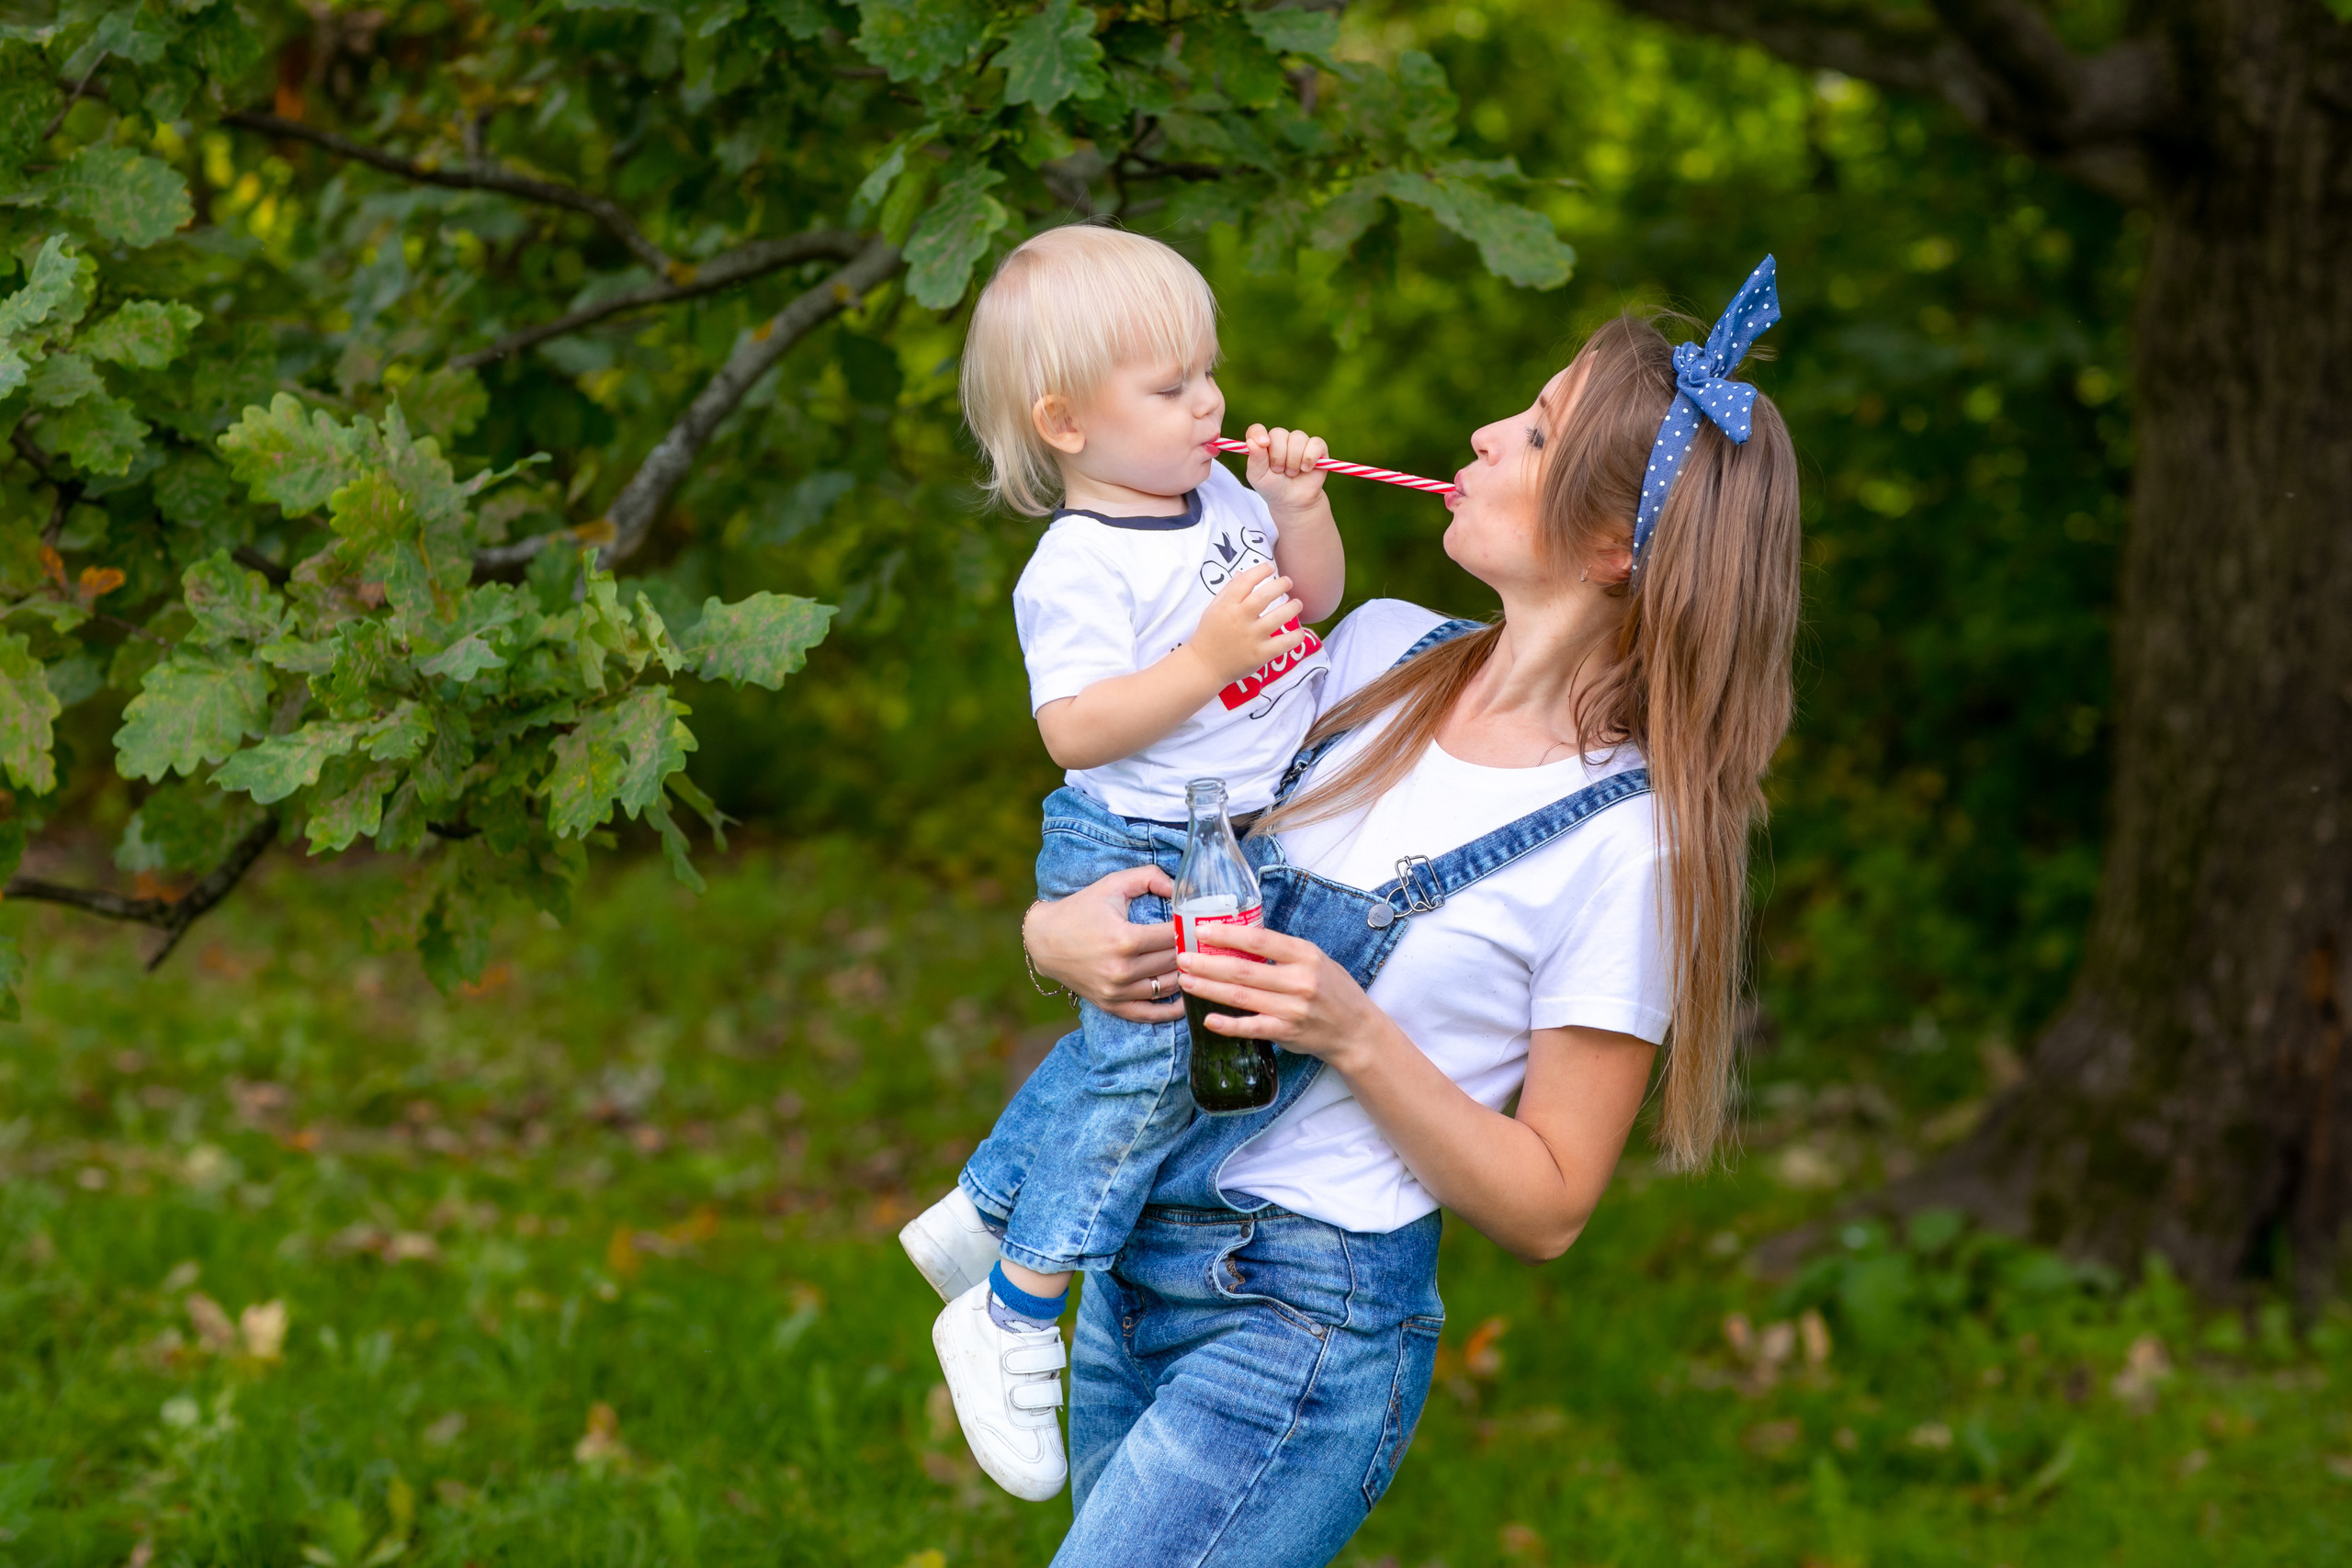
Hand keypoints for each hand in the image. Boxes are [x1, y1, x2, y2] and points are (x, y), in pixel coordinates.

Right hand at [1025, 866, 1182, 1022]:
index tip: (1197, 922)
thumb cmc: (1081, 908)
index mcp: (1125, 939)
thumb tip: (1179, 888)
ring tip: (1197, 963)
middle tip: (1203, 942)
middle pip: (1173, 962)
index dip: (1189, 928)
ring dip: (1185, 975)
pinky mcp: (1111, 1004)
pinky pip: (1148, 1014)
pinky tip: (1185, 999)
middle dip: (1191, 951)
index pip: (1172, 936)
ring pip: (1167, 986)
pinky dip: (1170, 1010)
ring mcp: (1116, 991)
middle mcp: (1122, 969)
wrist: (1044, 940)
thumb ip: (1149, 877)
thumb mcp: (1113, 884)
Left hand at [1175, 918, 1386, 1070]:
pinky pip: (1251, 1028)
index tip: (1202, 930)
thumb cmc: (1334, 990)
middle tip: (1182, 957)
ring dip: (1209, 989)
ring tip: (1185, 981)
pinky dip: (1228, 1024)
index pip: (1260, 940)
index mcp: (1306, 955)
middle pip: (1243, 970)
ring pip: (1241, 997)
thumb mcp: (1315, 959)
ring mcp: (1292, 1009)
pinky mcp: (1286, 1032)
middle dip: (1207, 963)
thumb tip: (1241, 939)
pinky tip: (1208, 1019)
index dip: (1228, 934)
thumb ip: (1283, 952)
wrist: (1356, 1030)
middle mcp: (1299, 981)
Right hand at [1188, 562, 1306, 684]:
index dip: (1261, 570)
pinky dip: (1295, 637)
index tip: (1271, 567)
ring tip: (1297, 604)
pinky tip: (1299, 632)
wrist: (1204, 666)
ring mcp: (1251, 637)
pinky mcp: (1260, 654)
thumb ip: (1228, 591)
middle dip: (1280, 585)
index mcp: (1226, 606)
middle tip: (1288, 581)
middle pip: (1264, 596)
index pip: (1245, 581)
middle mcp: (1239, 619)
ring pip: (1278, 617)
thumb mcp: (1213, 609)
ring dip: (1292, 608)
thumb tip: (1243, 573)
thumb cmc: (1208, 635)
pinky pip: (1283, 644)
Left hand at [1243, 423, 1329, 517]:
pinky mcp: (1318, 448)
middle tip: (1279, 471)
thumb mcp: (1258, 477)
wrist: (1292, 502)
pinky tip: (1306, 469)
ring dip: (1293, 460)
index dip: (1259, 433)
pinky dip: (1309, 458)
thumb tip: (1252, 441)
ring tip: (1291, 473)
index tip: (1263, 444)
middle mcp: (1282, 440)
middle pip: (1279, 433)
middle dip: (1278, 456)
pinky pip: (1316, 443)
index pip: (1257, 430)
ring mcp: (1300, 442)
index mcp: (1264, 444)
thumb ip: (1255, 458)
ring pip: (1298, 438)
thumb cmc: (1272, 488)